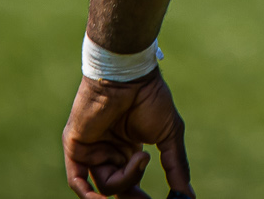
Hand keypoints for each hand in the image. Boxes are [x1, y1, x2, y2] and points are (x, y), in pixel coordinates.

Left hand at [62, 71, 192, 197]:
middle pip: (117, 189)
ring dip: (126, 177)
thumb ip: (176, 166)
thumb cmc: (150, 97)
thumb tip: (188, 196)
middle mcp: (107, 152)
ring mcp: (90, 150)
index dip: (140, 197)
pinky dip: (88, 196)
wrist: (130, 76)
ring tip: (141, 156)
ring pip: (105, 185)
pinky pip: (77, 181)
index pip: (129, 183)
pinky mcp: (75, 147)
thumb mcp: (169, 135)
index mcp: (126, 149)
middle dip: (132, 196)